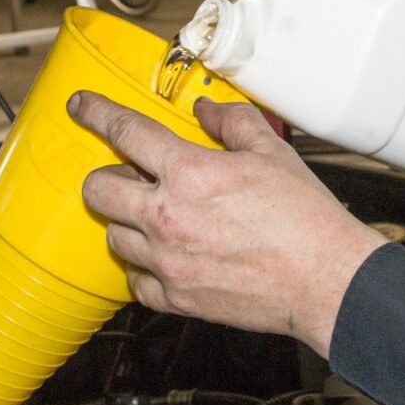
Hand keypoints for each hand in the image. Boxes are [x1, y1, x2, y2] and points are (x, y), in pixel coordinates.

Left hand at [70, 92, 387, 356]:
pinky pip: (135, 281)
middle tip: (130, 178)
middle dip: (107, 177)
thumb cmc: (304, 217)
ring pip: (113, 237)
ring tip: (157, 220)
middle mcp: (167, 217)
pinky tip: (166, 258)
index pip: (125, 131)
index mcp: (189, 172)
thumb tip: (206, 110)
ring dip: (127, 223)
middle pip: (98, 190)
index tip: (80, 105)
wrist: (324, 279)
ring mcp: (167, 262)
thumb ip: (231, 123)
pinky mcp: (176, 298)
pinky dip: (143, 268)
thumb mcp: (271, 152)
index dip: (95, 112)